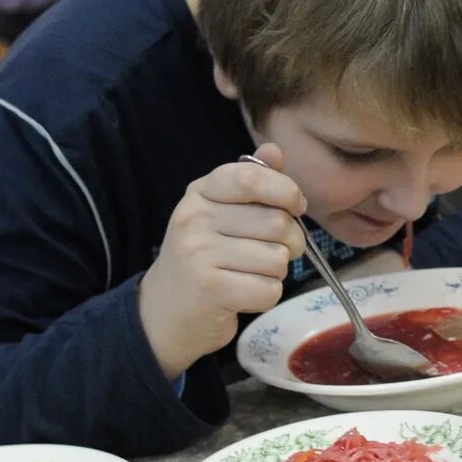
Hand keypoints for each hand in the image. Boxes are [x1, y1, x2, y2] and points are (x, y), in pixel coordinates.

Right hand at [134, 144, 305, 378]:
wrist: (165, 311)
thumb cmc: (204, 258)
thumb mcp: (221, 214)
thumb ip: (251, 183)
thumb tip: (274, 150)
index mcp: (200, 193)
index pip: (252, 177)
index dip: (286, 191)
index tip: (296, 207)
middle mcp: (194, 218)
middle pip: (276, 222)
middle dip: (291, 242)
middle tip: (275, 253)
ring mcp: (199, 254)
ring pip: (277, 259)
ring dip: (276, 273)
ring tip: (251, 275)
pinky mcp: (209, 289)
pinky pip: (268, 290)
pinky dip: (266, 297)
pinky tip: (244, 295)